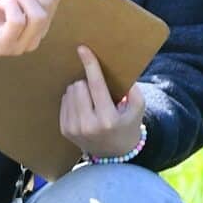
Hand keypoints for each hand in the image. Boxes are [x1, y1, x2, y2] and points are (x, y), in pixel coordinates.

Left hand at [59, 46, 143, 160]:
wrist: (115, 154)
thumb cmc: (128, 124)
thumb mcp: (138, 108)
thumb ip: (133, 90)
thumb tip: (121, 71)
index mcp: (107, 119)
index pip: (96, 86)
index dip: (90, 65)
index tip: (82, 49)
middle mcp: (88, 125)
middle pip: (79, 85)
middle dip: (87, 82)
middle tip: (97, 91)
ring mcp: (74, 129)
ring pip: (70, 92)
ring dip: (79, 90)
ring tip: (91, 101)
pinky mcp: (65, 130)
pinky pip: (64, 101)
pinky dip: (73, 100)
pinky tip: (83, 109)